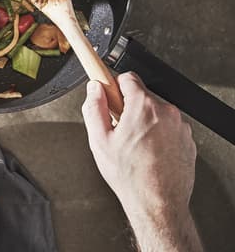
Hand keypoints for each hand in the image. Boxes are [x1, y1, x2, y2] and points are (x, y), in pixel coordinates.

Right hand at [82, 73, 202, 251]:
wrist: (158, 204)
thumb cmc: (131, 176)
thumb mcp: (99, 140)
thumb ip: (94, 107)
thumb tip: (94, 89)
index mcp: (144, 106)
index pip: (127, 77)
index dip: (114, 87)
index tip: (110, 96)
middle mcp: (166, 112)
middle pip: (141, 96)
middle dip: (129, 108)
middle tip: (120, 130)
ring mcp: (180, 126)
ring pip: (155, 113)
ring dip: (144, 122)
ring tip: (135, 146)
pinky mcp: (187, 140)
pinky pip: (168, 128)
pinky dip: (158, 135)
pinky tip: (148, 153)